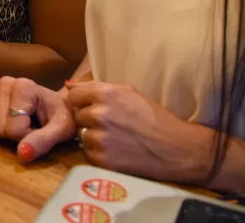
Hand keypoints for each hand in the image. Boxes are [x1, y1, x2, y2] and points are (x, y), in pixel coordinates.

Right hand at [0, 77, 75, 162]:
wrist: (62, 105)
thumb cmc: (66, 115)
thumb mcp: (62, 129)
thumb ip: (44, 141)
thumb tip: (22, 154)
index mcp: (23, 87)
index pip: (14, 129)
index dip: (29, 136)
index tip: (43, 129)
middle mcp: (5, 83)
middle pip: (1, 129)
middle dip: (18, 135)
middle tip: (36, 127)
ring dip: (11, 134)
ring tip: (28, 124)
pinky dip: (5, 129)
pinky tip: (18, 121)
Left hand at [65, 81, 213, 183]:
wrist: (177, 148)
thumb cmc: (155, 117)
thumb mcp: (129, 93)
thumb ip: (95, 87)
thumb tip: (67, 85)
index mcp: (106, 94)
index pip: (73, 96)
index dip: (80, 102)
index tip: (89, 107)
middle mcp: (100, 114)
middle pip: (77, 116)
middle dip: (88, 120)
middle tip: (109, 126)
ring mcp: (100, 138)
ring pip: (82, 135)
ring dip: (93, 137)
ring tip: (115, 139)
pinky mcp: (103, 160)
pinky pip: (88, 153)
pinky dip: (99, 153)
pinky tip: (117, 151)